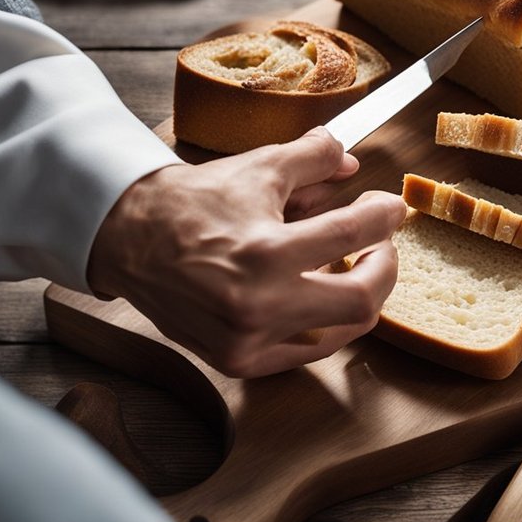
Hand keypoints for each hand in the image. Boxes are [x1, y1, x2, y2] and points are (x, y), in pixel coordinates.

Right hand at [87, 128, 405, 377]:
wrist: (129, 239)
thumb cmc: (192, 203)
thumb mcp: (258, 167)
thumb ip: (314, 159)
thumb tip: (352, 162)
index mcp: (265, 252)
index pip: (354, 235)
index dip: (385, 216)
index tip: (392, 206)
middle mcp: (259, 306)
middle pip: (363, 300)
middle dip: (386, 266)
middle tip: (383, 242)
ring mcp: (249, 342)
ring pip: (343, 331)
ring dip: (360, 295)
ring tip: (354, 264)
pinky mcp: (240, 362)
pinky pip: (308, 351)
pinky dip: (326, 322)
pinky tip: (323, 293)